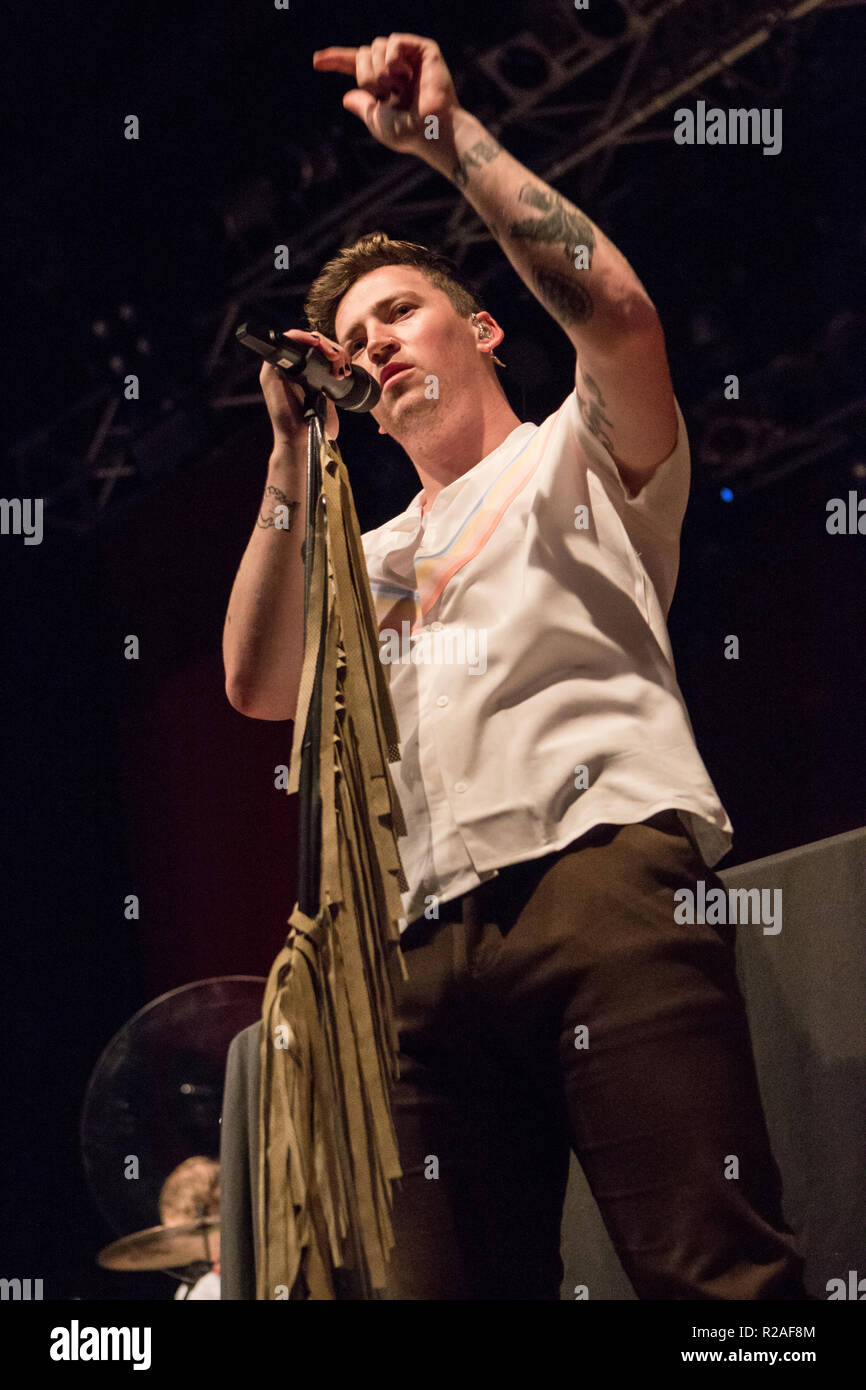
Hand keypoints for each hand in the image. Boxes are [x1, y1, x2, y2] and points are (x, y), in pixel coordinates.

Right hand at [258, 330, 347, 449]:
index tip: (345, 363)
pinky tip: (317, 347)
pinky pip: (284, 343)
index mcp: (299, 375)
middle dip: (330, 346)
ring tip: (335, 357)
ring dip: (320, 343)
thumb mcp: (327, 399)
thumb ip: (329, 382)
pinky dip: (301, 339)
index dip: (331, 349)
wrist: (304, 442)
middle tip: (342, 360)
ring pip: (299, 339)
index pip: (314, 349)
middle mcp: (286, 370)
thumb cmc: (316, 427)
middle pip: (308, 342)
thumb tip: (341, 367)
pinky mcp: (269, 373)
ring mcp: (276, 370)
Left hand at [312, 34, 460, 159]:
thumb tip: (347, 96)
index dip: (336, 61)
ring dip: (378, 70)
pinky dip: (392, 58)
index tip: (316, 61)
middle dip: (365, 75)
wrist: (433, 131)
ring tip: (395, 87)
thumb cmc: (410, 133)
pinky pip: (394, 41)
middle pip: (363, 54)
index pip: (357, 67)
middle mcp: (397, 69)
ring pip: (375, 46)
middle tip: (382, 92)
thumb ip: (363, 106)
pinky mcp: (424, 50)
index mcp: (386, 86)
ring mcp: (411, 58)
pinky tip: (401, 74)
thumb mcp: (378, 122)